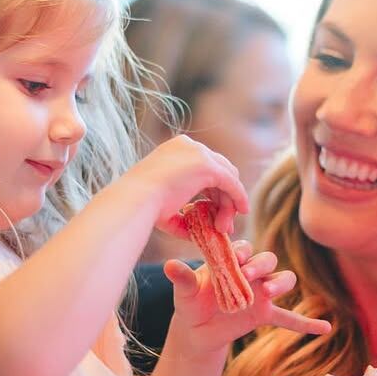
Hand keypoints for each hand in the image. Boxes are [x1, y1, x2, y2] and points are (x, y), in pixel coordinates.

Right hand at [124, 135, 247, 237]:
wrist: (135, 200)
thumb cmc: (143, 206)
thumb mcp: (164, 205)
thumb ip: (182, 212)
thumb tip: (194, 229)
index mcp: (175, 149)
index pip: (204, 166)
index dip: (213, 190)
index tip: (214, 212)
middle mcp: (189, 146)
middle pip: (220, 170)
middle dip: (224, 198)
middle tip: (223, 224)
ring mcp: (199, 153)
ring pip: (227, 178)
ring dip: (228, 204)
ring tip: (223, 227)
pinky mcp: (208, 166)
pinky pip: (231, 183)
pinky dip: (238, 197)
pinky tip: (241, 211)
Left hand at [164, 242, 330, 356]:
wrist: (196, 330)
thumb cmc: (190, 303)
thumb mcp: (184, 293)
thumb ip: (181, 279)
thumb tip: (168, 266)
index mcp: (231, 260)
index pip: (243, 248)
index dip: (242, 251)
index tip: (235, 258)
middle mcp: (251, 272)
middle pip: (268, 260)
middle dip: (261, 265)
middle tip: (249, 276)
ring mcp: (261, 293)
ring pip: (283, 280)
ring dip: (280, 283)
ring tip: (270, 292)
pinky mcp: (265, 314)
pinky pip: (289, 318)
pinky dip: (306, 324)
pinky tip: (325, 329)